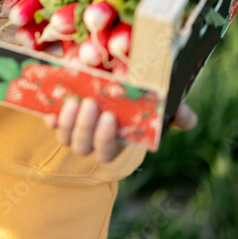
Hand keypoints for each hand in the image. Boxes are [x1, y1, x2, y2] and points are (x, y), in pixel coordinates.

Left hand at [45, 98, 197, 163]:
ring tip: (74, 101)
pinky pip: (50, 125)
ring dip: (67, 121)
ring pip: (65, 137)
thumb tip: (188, 120)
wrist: (113, 86)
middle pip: (83, 146)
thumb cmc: (138, 101)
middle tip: (90, 104)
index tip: (110, 117)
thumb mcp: (158, 106)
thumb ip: (175, 113)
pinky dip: (49, 119)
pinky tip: (49, 109)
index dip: (105, 139)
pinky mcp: (58, 118)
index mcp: (114, 142)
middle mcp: (91, 141)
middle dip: (85, 127)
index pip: (107, 152)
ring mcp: (72, 131)